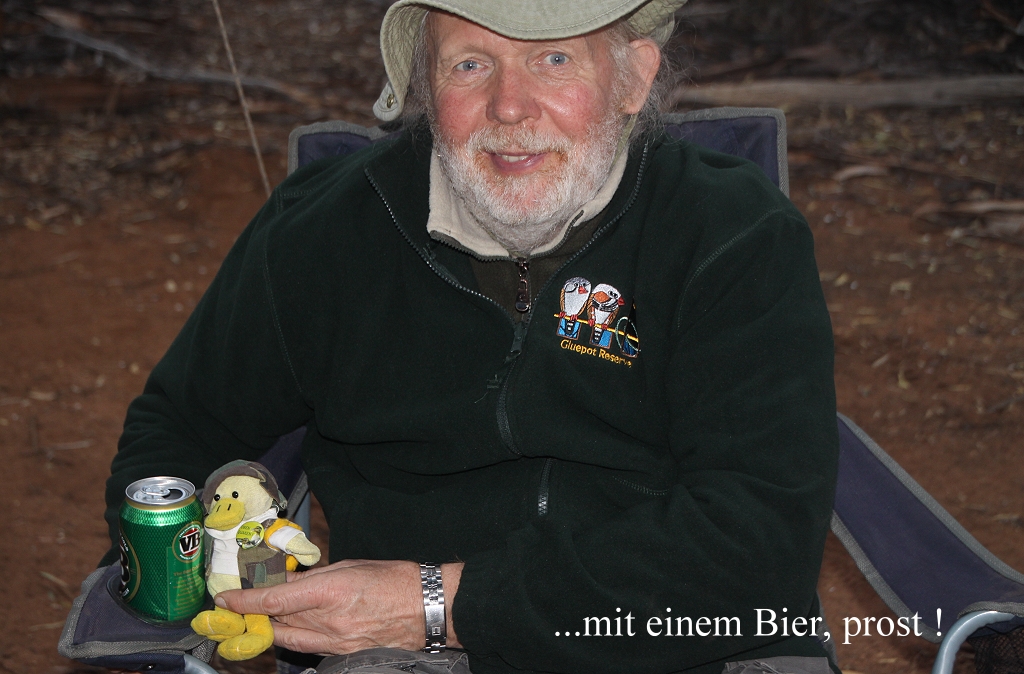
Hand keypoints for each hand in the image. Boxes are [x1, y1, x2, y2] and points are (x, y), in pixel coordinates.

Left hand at [213, 559, 462, 654]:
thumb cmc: (396, 579)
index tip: (226, 599)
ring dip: (271, 630)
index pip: (275, 600)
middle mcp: (330, 621)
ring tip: (260, 619)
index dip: (245, 601)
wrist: (429, 607)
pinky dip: (296, 638)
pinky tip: (293, 629)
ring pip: (289, 640)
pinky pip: (310, 648)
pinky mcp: (345, 654)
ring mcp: (338, 642)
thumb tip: (286, 581)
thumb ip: (315, 577)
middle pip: (276, 624)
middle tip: (237, 607)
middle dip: (253, 616)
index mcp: (331, 590)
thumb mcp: (351, 565)